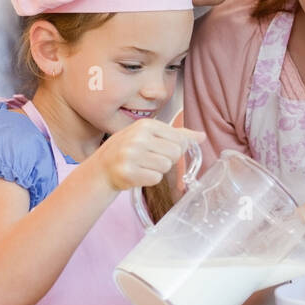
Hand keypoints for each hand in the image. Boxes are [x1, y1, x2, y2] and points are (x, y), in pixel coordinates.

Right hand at [90, 119, 204, 191]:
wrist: (103, 167)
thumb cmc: (130, 149)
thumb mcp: (151, 135)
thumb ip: (178, 134)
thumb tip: (201, 136)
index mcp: (146, 125)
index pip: (180, 139)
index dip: (176, 148)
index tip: (161, 149)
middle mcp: (138, 137)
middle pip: (176, 153)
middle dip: (168, 160)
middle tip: (151, 159)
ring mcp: (131, 155)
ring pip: (166, 166)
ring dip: (158, 170)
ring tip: (143, 166)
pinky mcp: (128, 172)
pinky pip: (155, 178)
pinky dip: (149, 179)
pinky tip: (138, 174)